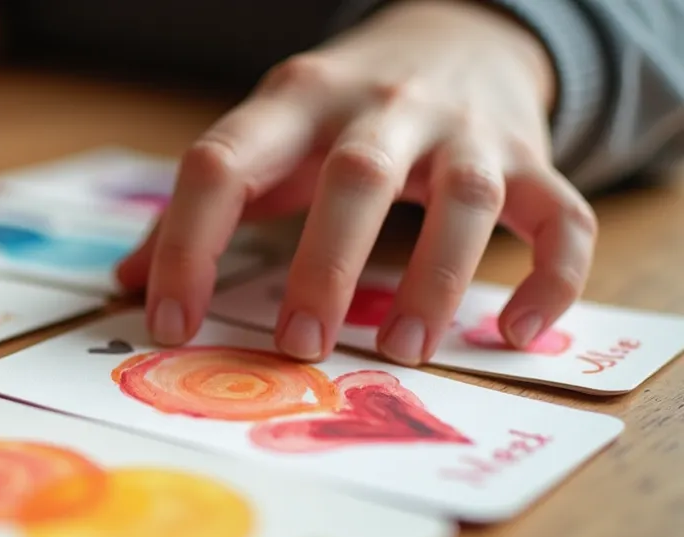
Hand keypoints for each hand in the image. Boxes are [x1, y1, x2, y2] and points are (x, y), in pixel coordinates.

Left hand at [117, 0, 596, 365]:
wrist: (455, 36)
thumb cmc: (338, 112)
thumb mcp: (264, 139)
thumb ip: (196, 205)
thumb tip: (125, 282)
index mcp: (292, 102)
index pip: (222, 162)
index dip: (187, 243)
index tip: (171, 324)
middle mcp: (379, 106)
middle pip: (355, 177)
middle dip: (325, 266)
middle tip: (299, 348)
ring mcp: (462, 129)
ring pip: (464, 198)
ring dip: (437, 279)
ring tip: (402, 351)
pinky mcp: (529, 156)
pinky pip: (559, 215)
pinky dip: (552, 277)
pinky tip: (513, 332)